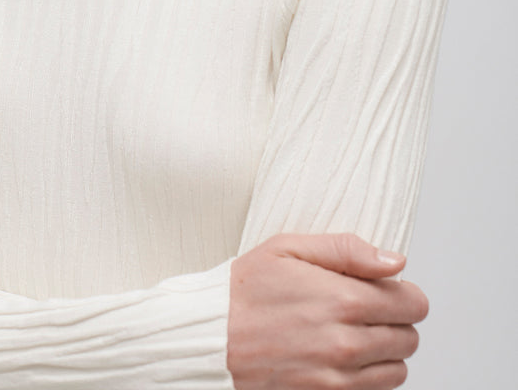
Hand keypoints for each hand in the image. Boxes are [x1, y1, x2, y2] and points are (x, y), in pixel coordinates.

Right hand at [228, 232, 427, 389]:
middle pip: (409, 338)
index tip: (389, 288)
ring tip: (355, 333)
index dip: (405, 292)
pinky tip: (343, 357)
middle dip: (396, 321)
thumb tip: (396, 261)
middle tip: (368, 309)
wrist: (211, 338)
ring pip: (397, 371)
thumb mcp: (290, 247)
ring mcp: (337, 378)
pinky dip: (367, 377)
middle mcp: (346, 344)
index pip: (413, 304)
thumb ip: (348, 249)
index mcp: (342, 300)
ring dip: (385, 352)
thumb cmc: (246, 290)